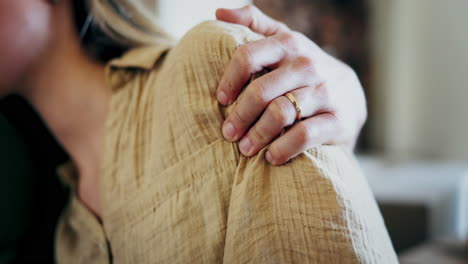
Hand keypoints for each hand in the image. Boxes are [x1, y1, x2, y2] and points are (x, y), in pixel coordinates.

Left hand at [215, 5, 366, 164]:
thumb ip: (255, 24)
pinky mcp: (338, 120)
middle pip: (261, 91)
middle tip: (228, 133)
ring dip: (257, 135)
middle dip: (239, 116)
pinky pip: (303, 136)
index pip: (248, 56)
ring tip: (245, 149)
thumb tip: (219, 12)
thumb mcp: (285, 42)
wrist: (351, 99)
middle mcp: (308, 65)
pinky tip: (271, 157)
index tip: (221, 99)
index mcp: (290, 44)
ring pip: (280, 114)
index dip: (229, 80)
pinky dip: (282, 149)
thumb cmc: (305, 72)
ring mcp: (325, 92)